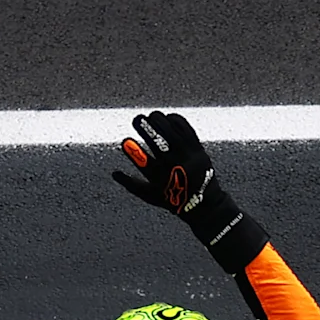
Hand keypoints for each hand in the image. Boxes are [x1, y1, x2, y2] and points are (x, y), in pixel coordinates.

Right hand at [111, 110, 262, 268]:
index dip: (133, 152)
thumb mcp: (151, 196)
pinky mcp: (198, 148)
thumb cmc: (174, 201)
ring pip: (173, 132)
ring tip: (151, 115)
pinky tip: (168, 117)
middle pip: (159, 143)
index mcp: (161, 180)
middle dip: (146, 128)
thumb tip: (114, 174)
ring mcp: (188, 156)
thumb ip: (132, 184)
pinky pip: (187, 130)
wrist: (205, 204)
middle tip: (136, 119)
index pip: (145, 163)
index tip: (124, 141)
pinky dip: (176, 121)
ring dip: (160, 121)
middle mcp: (175, 166)